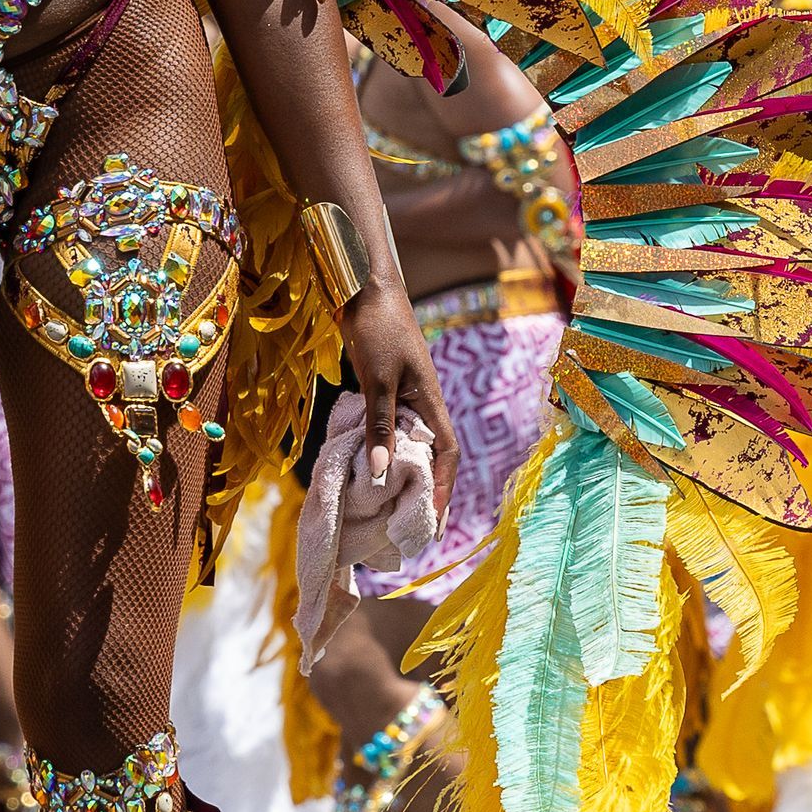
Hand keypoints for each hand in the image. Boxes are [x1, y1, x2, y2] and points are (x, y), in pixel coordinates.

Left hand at [342, 280, 458, 525]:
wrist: (364, 288)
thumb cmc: (377, 329)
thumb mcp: (377, 380)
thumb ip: (379, 425)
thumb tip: (380, 472)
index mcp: (430, 401)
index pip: (447, 453)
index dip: (443, 486)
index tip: (433, 518)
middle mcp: (422, 403)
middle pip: (430, 453)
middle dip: (424, 488)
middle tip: (410, 523)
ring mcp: (403, 395)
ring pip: (406, 441)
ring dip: (399, 470)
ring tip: (387, 503)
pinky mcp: (383, 388)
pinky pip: (386, 427)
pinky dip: (379, 447)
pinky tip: (365, 463)